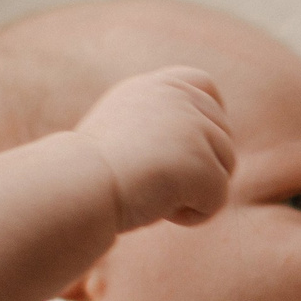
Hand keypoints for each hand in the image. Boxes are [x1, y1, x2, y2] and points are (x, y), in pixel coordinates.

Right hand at [72, 66, 237, 231]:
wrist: (77, 184)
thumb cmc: (91, 172)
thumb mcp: (124, 134)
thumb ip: (159, 130)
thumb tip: (194, 153)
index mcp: (156, 87)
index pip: (204, 85)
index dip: (211, 115)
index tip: (197, 145)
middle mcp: (179, 98)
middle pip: (223, 138)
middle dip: (202, 168)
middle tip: (159, 183)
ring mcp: (194, 127)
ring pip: (223, 170)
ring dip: (194, 193)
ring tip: (152, 194)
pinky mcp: (202, 162)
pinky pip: (217, 199)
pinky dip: (192, 215)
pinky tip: (158, 208)